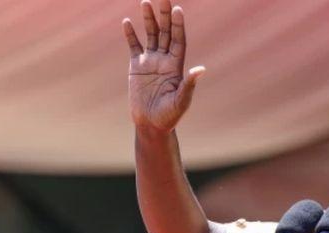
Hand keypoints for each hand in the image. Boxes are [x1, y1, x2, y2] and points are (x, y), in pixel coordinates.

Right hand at [122, 0, 204, 130]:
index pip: (179, 40)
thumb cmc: (169, 116)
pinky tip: (127, 22)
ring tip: (145, 2)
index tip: (178, 9)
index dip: (178, 25)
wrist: (151, 125)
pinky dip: (130, 35)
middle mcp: (164, 60)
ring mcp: (150, 61)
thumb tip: (201, 69)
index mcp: (176, 66)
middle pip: (166, 32)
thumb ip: (188, 85)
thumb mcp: (180, 102)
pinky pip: (134, 46)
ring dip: (148, 19)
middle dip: (164, 15)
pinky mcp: (136, 67)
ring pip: (150, 35)